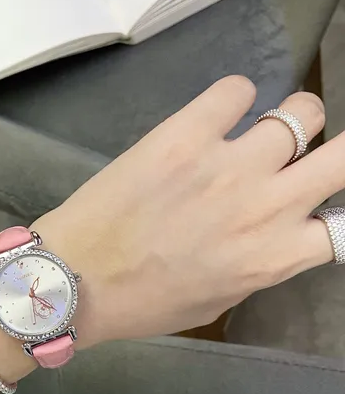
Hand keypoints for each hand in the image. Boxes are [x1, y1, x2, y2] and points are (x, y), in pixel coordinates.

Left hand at [31, 76, 337, 346]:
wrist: (75, 279)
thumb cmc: (142, 303)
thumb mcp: (216, 301)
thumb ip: (257, 266)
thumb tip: (271, 238)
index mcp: (274, 256)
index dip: (335, 211)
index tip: (319, 204)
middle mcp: (266, 205)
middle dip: (338, 152)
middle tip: (307, 154)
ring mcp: (228, 163)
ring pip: (301, 111)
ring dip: (288, 120)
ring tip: (258, 131)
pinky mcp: (185, 133)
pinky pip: (236, 90)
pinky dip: (234, 97)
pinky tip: (217, 113)